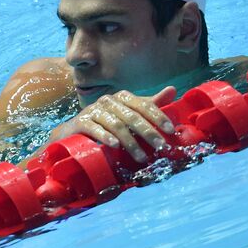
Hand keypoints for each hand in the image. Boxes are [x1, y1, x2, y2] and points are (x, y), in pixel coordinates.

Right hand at [47, 86, 176, 162]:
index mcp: (122, 97)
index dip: (158, 117)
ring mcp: (94, 110)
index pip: (144, 105)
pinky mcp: (81, 121)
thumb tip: (173, 90)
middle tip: (161, 147)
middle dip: (148, 132)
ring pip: (116, 125)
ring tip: (141, 157)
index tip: (170, 131)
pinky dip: (106, 137)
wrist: (74, 130)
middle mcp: (108, 100)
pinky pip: (95, 128)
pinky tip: (115, 146)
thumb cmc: (106, 122)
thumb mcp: (129, 113)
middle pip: (132, 116)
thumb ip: (149, 104)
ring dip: (131, 142)